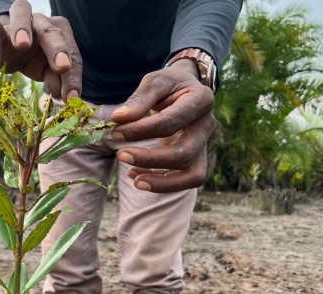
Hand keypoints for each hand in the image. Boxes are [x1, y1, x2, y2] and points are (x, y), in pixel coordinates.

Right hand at [0, 0, 81, 99]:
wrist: (8, 45)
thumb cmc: (35, 58)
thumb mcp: (47, 71)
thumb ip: (56, 80)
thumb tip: (64, 96)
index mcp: (60, 32)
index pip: (70, 54)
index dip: (71, 76)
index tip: (72, 96)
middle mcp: (42, 22)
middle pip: (51, 31)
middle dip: (58, 48)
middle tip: (63, 66)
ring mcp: (18, 21)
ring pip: (22, 14)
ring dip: (22, 28)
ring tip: (21, 44)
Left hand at [110, 59, 215, 192]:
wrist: (186, 89)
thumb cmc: (169, 84)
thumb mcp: (155, 82)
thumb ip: (139, 99)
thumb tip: (118, 118)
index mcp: (201, 99)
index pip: (169, 122)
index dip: (140, 130)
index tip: (115, 132)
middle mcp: (207, 124)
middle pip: (184, 154)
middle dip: (149, 159)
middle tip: (120, 155)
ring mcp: (205, 144)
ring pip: (193, 175)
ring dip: (162, 182)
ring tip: (133, 179)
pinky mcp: (198, 157)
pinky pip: (187, 179)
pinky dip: (163, 183)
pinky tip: (137, 177)